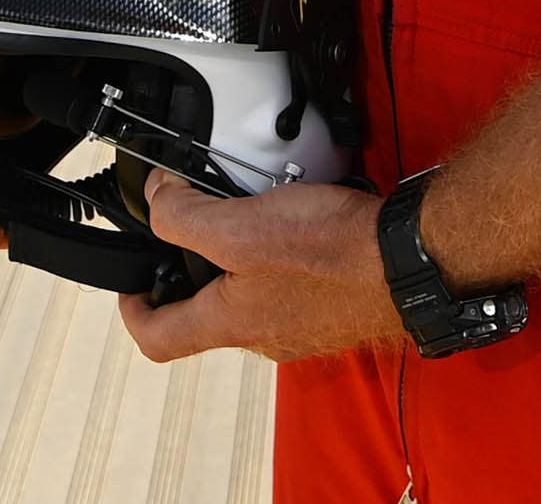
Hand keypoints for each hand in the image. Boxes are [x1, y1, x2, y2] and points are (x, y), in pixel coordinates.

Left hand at [118, 171, 409, 363]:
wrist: (409, 262)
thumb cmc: (333, 254)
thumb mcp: (240, 226)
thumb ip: (185, 215)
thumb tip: (158, 200)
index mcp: (229, 323)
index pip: (158, 340)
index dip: (134, 313)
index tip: (131, 287)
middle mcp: (262, 334)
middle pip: (206, 312)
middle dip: (194, 268)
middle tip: (196, 226)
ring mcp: (299, 325)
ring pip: (250, 295)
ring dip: (242, 256)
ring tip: (255, 208)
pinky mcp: (331, 308)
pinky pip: (290, 284)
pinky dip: (282, 254)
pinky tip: (300, 219)